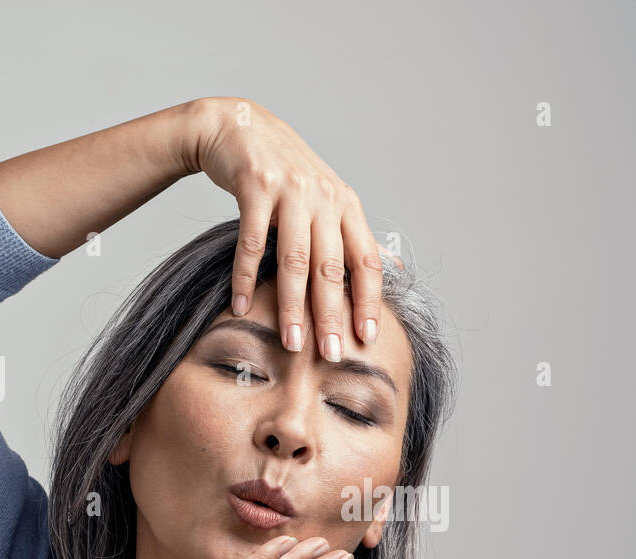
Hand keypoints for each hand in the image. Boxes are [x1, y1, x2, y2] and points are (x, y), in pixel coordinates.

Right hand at [187, 96, 400, 361]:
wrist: (239, 127)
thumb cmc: (287, 172)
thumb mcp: (330, 198)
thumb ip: (357, 237)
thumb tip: (397, 270)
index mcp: (346, 205)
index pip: (366, 260)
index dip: (368, 301)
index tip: (366, 338)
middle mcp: (324, 197)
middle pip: (331, 267)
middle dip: (332, 315)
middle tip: (330, 354)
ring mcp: (290, 190)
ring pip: (294, 260)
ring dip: (292, 306)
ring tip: (292, 344)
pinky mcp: (255, 187)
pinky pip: (250, 242)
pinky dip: (245, 278)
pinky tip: (242, 307)